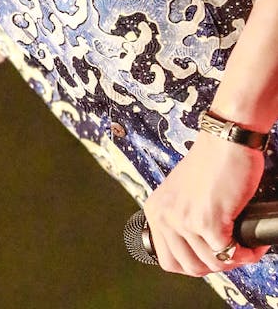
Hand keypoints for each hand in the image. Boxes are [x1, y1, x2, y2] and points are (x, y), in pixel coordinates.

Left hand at [142, 132, 268, 275]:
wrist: (225, 142)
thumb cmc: (211, 163)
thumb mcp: (183, 195)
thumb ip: (183, 219)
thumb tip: (199, 251)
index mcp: (155, 210)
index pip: (168, 259)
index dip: (194, 264)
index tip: (211, 256)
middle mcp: (164, 216)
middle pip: (190, 267)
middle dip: (217, 264)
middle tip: (233, 251)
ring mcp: (185, 220)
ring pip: (213, 263)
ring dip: (236, 258)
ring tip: (246, 244)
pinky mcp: (208, 221)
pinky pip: (229, 254)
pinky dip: (247, 253)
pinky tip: (253, 242)